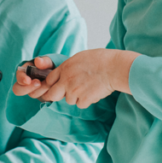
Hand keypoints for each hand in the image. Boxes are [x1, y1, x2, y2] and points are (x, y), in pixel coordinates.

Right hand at [13, 56, 56, 98]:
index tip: (28, 80)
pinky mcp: (40, 96)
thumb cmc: (53, 66)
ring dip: (40, 90)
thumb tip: (38, 60)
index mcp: (25, 71)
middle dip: (27, 88)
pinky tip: (53, 89)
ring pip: (31, 94)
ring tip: (49, 85)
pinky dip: (47, 94)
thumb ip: (44, 62)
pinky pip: (41, 98)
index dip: (21, 79)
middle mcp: (26, 82)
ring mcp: (32, 90)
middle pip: (18, 89)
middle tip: (38, 83)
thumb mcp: (50, 62)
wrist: (61, 75)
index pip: (18, 76)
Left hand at [17, 50, 137, 108]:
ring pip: (69, 100)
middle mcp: (66, 81)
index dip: (49, 85)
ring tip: (88, 87)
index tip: (51, 88)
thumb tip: (64, 74)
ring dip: (76, 97)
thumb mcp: (79, 58)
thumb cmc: (100, 60)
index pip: (48, 80)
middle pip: (52, 95)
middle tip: (64, 93)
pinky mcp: (83, 100)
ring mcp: (74, 91)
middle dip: (56, 96)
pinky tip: (94, 91)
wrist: (113, 68)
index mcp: (64, 68)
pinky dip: (86, 100)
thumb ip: (68, 67)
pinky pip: (81, 104)